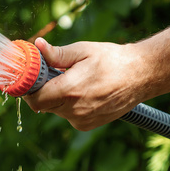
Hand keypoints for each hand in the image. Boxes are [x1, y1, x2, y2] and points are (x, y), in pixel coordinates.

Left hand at [23, 38, 149, 130]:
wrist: (141, 75)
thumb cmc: (111, 60)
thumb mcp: (82, 51)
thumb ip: (57, 53)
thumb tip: (38, 45)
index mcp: (69, 90)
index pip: (35, 98)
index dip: (29, 89)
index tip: (30, 79)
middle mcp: (74, 110)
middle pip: (43, 105)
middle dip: (43, 91)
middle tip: (53, 75)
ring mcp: (81, 120)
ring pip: (55, 110)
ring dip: (56, 98)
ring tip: (72, 81)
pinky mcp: (87, 125)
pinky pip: (68, 116)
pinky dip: (68, 105)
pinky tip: (82, 92)